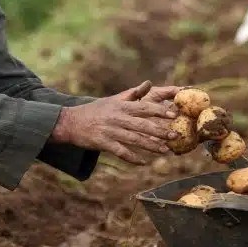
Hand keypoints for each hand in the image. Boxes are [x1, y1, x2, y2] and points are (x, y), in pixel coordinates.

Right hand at [51, 80, 180, 164]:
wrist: (71, 122)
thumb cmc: (95, 110)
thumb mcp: (113, 99)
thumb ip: (133, 93)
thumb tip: (149, 83)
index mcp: (122, 106)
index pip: (145, 107)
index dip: (160, 111)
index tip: (174, 114)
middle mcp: (118, 118)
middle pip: (143, 125)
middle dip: (161, 131)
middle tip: (176, 136)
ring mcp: (110, 131)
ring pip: (135, 140)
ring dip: (151, 146)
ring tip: (165, 151)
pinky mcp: (103, 143)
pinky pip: (121, 152)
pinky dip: (133, 158)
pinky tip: (143, 162)